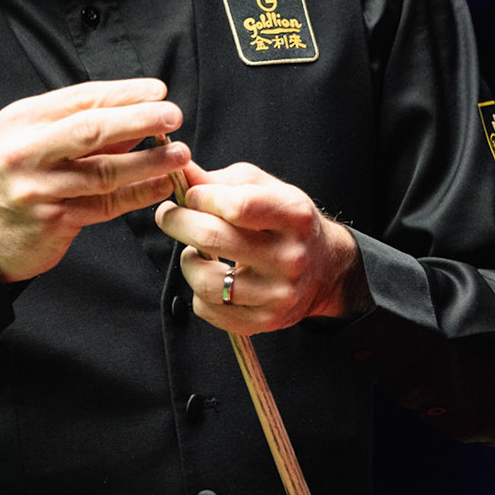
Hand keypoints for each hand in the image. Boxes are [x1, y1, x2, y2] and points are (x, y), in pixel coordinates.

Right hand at [0, 78, 189, 282]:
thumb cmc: (20, 182)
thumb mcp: (38, 143)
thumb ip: (83, 128)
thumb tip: (139, 113)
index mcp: (22, 120)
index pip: (81, 98)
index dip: (123, 93)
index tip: (158, 91)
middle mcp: (25, 150)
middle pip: (91, 128)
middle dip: (138, 119)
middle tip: (172, 115)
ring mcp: (37, 186)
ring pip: (103, 170)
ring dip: (148, 161)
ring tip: (178, 154)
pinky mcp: (53, 218)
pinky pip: (105, 204)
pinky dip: (137, 194)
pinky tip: (160, 185)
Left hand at [154, 160, 371, 334]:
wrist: (325, 268)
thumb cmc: (285, 220)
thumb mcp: (264, 189)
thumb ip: (220, 181)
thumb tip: (180, 173)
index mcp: (294, 215)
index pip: (237, 205)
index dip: (202, 197)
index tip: (189, 195)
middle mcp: (291, 257)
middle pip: (213, 239)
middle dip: (178, 222)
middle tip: (168, 216)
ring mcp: (279, 294)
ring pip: (206, 281)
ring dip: (187, 261)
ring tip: (193, 251)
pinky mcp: (266, 321)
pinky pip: (209, 309)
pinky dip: (198, 292)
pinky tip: (210, 276)